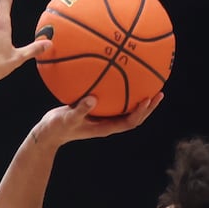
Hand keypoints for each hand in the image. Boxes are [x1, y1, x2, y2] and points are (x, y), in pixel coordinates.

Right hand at [34, 92, 163, 145]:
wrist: (49, 132)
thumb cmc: (57, 127)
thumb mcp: (67, 118)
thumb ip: (80, 110)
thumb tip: (93, 98)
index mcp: (105, 128)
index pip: (129, 122)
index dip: (140, 113)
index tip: (147, 100)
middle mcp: (108, 123)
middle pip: (134, 117)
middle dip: (148, 106)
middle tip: (159, 92)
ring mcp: (103, 118)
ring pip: (127, 109)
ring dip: (139, 99)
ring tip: (150, 85)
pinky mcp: (97, 111)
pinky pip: (114, 101)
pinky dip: (121, 91)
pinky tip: (120, 76)